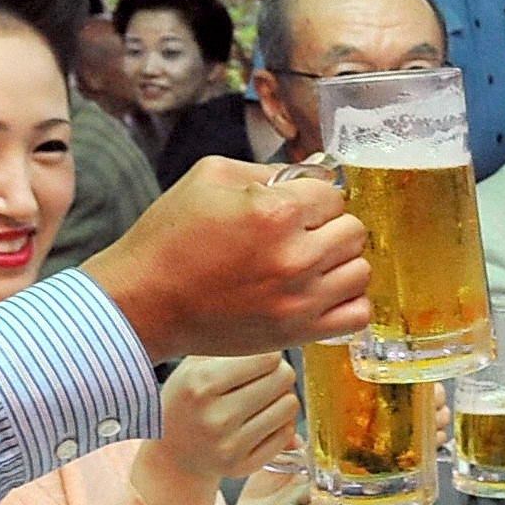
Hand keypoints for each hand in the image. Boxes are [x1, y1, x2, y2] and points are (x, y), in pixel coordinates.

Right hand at [85, 157, 370, 359]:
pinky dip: (347, 301)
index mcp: (275, 213)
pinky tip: (321, 292)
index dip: (311, 196)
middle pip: (354, 231)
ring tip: (309, 263)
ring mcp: (300, 300)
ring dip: (340, 263)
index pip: (332, 193)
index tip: (291, 205)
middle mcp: (295, 258)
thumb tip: (311, 176)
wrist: (143, 302)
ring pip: (361, 271)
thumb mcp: (210, 177)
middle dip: (329, 226)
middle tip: (299, 233)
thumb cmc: (169, 238)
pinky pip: (357, 315)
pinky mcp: (298, 333)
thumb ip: (267, 171)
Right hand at [153, 352, 301, 485]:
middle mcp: (215, 417)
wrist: (173, 455)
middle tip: (266, 378)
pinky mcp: (242, 466)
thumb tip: (275, 334)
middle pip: (283, 378)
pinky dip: (280, 423)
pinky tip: (261, 421)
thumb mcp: (192, 366)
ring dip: (282, 398)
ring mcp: (229, 445)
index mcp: (200, 384)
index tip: (261, 359)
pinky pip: (287, 433)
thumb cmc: (187, 400)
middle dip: (279, 373)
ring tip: (263, 400)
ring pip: (290, 406)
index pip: (267, 357)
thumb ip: (228, 346)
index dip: (270, 355)